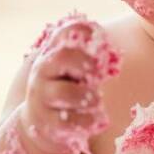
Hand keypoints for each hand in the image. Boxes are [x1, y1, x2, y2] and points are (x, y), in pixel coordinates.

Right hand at [20, 13, 120, 153]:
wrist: (41, 123)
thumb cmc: (68, 89)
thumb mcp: (76, 70)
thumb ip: (91, 58)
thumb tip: (112, 50)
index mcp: (52, 53)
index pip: (64, 32)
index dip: (84, 30)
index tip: (100, 38)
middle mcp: (42, 72)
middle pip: (62, 56)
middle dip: (87, 63)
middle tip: (98, 74)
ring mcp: (41, 98)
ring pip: (64, 92)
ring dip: (88, 96)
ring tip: (96, 101)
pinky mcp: (46, 123)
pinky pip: (68, 122)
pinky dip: (89, 121)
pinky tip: (99, 120)